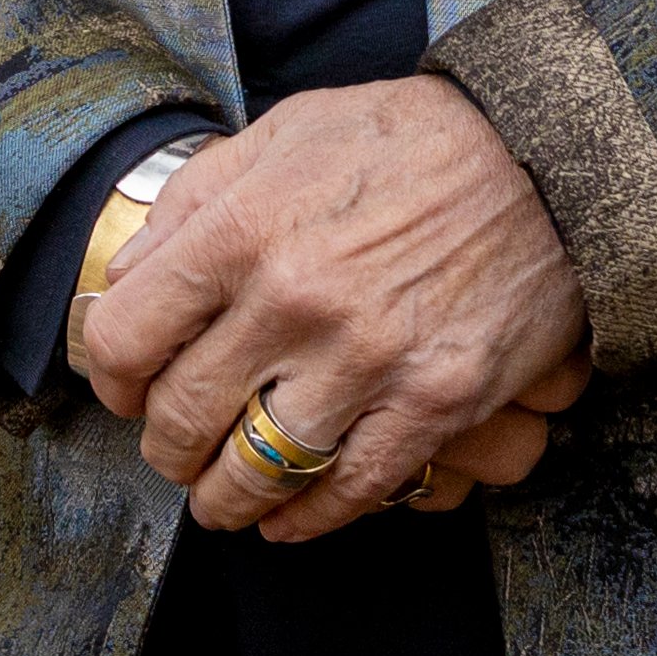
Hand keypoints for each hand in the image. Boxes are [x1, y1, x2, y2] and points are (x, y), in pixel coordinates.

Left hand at [70, 78, 587, 544]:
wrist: (544, 160)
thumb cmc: (404, 141)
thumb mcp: (280, 135)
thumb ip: (193, 204)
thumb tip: (127, 280)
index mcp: (242, 230)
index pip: (126, 339)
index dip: (112, 378)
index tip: (125, 388)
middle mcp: (293, 301)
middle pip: (182, 417)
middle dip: (165, 448)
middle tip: (172, 449)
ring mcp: (366, 361)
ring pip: (256, 472)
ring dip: (224, 499)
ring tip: (219, 498)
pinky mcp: (434, 404)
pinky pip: (348, 490)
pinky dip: (305, 519)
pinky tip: (286, 519)